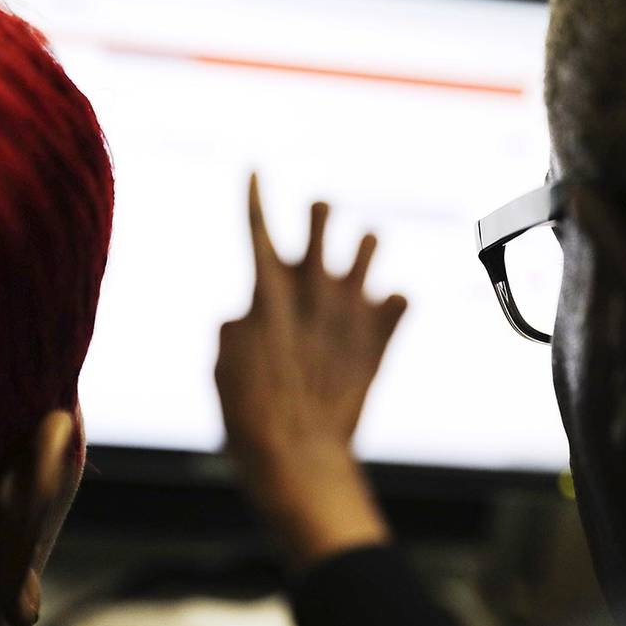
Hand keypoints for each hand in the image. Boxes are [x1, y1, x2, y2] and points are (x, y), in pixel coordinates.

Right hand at [215, 174, 407, 565]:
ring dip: (363, 245)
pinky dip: (392, 304)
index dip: (254, 195)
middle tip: (322, 210)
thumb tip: (246, 315)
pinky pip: (400, 300)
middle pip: (321, 222)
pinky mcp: (379, 339)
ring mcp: (350, 312)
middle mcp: (312, 291)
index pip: (257, 229)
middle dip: (320, 213)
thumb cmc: (249, 415)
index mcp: (267, 292)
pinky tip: (387, 307)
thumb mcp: (225, 365)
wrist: (297, 457)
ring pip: (368, 247)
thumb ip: (238, 328)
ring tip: (363, 245)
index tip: (255, 168)